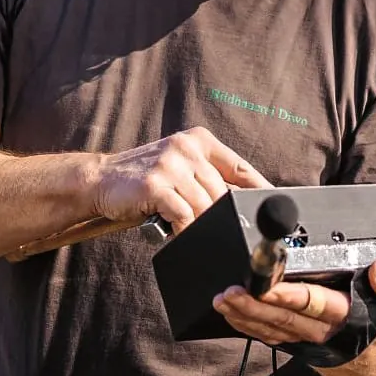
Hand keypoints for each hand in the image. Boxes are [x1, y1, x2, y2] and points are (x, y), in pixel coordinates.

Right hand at [90, 127, 270, 233]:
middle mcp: (187, 148)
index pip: (241, 167)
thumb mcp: (180, 167)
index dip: (259, 190)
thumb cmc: (145, 180)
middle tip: (225, 235)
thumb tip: (243, 202)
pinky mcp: (156, 184)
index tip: (275, 208)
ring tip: (194, 233)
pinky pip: (183, 215)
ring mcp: (171, 164)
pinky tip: (177, 233)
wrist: (100, 179)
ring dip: (201, 226)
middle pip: (223, 193)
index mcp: (199, 141)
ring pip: (205, 207)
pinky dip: (184, 229)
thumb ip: (209, 177)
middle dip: (223, 218)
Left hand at [212, 259, 375, 375]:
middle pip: (283, 318)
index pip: (314, 304)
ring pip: (270, 328)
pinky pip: (266, 336)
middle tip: (231, 291)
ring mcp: (303, 341)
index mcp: (345, 318)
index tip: (267, 285)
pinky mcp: (292, 343)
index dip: (289, 295)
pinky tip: (228, 311)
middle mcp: (321, 332)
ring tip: (223, 299)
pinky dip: (245, 324)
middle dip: (255, 305)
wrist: (373, 364)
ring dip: (244, 315)